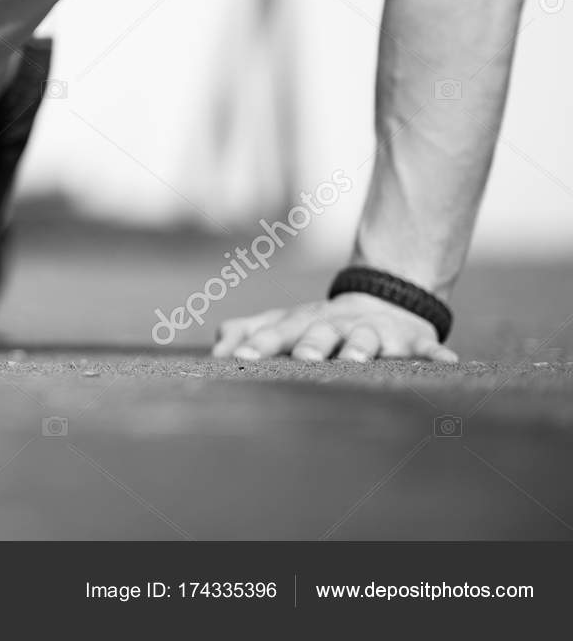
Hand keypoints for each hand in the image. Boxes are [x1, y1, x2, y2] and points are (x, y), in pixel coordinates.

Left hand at [212, 292, 458, 362]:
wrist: (381, 302)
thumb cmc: (319, 324)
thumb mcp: (281, 324)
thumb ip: (244, 333)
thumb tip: (213, 349)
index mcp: (302, 324)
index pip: (276, 333)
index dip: (259, 344)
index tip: (240, 358)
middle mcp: (335, 326)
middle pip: (320, 333)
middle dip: (312, 344)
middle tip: (304, 358)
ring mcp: (374, 332)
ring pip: (367, 338)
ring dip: (363, 347)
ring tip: (358, 358)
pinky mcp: (412, 340)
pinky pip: (427, 348)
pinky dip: (437, 354)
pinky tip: (449, 361)